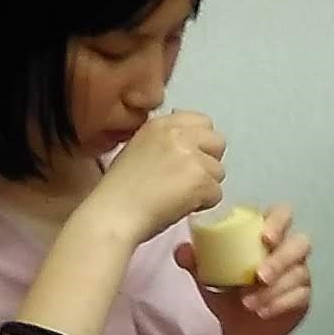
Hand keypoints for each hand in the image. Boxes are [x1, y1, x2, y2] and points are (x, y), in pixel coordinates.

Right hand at [86, 110, 226, 242]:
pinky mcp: (200, 180)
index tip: (190, 159)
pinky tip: (181, 208)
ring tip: (180, 197)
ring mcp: (191, 156)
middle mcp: (178, 134)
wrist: (114, 213)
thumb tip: (187, 145)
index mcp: (160, 125)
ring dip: (205, 186)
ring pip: (218, 171)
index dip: (200, 142)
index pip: (201, 121)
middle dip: (208, 162)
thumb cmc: (119, 191)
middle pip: (217, 142)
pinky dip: (203, 205)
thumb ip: (163, 142)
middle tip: (189, 180)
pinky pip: (217, 194)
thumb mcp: (137, 150)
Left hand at [187, 199, 313, 334]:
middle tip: (259, 276)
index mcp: (268, 235)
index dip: (278, 222)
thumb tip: (182, 250)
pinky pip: (299, 296)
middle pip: (301, 243)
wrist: (241, 331)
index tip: (264, 237)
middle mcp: (289, 250)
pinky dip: (279, 304)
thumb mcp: (208, 278)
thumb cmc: (228, 294)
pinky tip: (261, 311)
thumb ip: (196, 263)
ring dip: (275, 288)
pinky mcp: (303, 297)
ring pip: (298, 273)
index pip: (282, 215)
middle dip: (281, 258)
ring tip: (249, 303)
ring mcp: (300, 274)